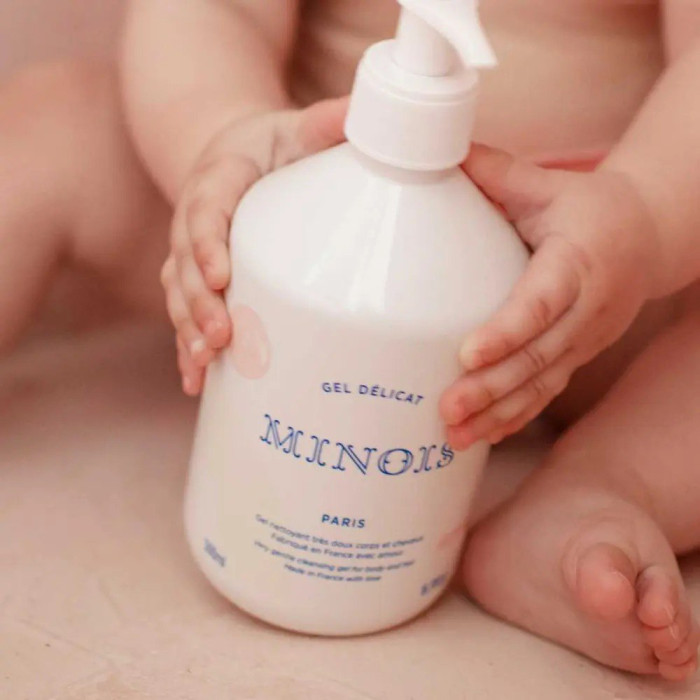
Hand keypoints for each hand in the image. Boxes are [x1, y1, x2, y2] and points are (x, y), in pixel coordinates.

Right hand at [161, 98, 348, 394]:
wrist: (235, 154)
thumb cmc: (271, 144)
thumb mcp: (296, 126)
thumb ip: (326, 123)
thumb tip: (368, 115)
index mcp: (218, 178)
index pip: (208, 210)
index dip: (209, 243)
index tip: (221, 276)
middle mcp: (196, 219)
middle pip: (186, 263)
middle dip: (199, 303)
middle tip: (221, 336)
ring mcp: (191, 252)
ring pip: (179, 293)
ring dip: (189, 330)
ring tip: (206, 363)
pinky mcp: (195, 277)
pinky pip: (184, 312)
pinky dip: (186, 347)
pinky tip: (196, 380)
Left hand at [440, 145, 660, 448]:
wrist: (644, 239)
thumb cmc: (587, 209)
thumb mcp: (547, 184)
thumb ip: (496, 172)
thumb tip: (438, 148)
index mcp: (578, 262)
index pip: (542, 302)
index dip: (508, 330)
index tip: (469, 354)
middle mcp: (587, 309)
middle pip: (538, 357)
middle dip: (491, 387)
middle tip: (446, 410)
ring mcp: (584, 340)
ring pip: (541, 385)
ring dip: (497, 413)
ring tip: (454, 437)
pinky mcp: (576, 357)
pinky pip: (545, 393)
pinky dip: (515, 417)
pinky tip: (483, 436)